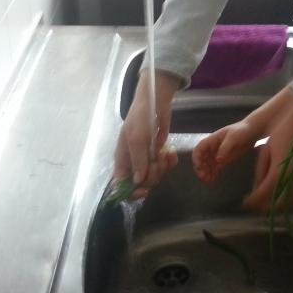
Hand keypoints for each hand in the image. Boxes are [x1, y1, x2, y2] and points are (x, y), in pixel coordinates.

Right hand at [113, 70, 180, 198]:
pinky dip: (171, 161)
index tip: (143, 190)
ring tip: (164, 153)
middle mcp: (135, 162)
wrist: (155, 101)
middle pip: (142, 182)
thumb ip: (137, 160)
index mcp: (123, 160)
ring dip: (162, 166)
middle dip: (152, 175)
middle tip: (156, 162)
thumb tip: (138, 181)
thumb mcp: (136, 138)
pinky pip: (167, 165)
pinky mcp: (161, 152)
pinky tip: (170, 152)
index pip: (122, 185)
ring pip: (156, 175)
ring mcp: (148, 158)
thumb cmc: (140, 117)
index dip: (131, 191)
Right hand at [192, 120, 259, 183]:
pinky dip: (212, 174)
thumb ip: (225, 148)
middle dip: (200, 168)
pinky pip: (215, 168)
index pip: (199, 149)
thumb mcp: (233, 137)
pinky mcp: (224, 158)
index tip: (199, 167)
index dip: (196, 158)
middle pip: (201, 159)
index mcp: (212, 140)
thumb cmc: (242, 130)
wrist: (252, 130)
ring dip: (205, 173)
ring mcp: (218, 153)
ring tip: (209, 181)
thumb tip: (218, 160)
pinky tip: (213, 181)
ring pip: (207, 165)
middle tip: (204, 177)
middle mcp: (213, 147)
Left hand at [241, 91, 292, 210]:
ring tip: (265, 200)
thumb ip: (261, 171)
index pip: (264, 194)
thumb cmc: (281, 128)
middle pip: (278, 202)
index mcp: (281, 169)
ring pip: (291, 200)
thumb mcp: (266, 149)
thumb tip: (256, 188)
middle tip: (253, 203)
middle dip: (264, 205)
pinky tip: (280, 194)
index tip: (244, 202)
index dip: (253, 201)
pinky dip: (289, 197)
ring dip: (277, 203)